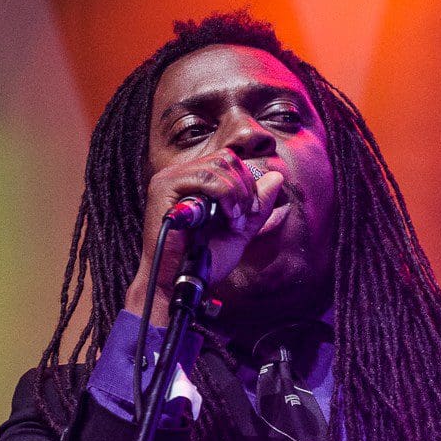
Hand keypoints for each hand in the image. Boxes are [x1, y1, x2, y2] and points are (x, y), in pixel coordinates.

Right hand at [123, 148, 283, 324]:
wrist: (182, 282)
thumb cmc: (204, 260)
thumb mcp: (240, 229)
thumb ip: (257, 205)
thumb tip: (276, 176)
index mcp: (196, 181)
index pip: (230, 162)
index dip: (249, 183)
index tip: (251, 212)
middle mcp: (182, 175)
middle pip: (226, 158)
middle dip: (245, 188)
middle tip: (242, 217)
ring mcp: (171, 179)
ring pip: (218, 165)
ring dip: (235, 194)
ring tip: (232, 221)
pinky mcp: (164, 187)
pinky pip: (204, 176)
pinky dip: (224, 196)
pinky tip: (224, 218)